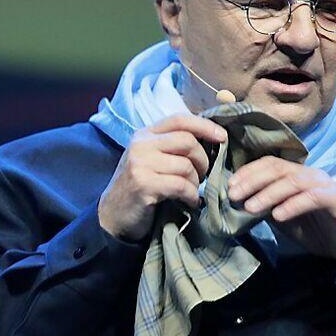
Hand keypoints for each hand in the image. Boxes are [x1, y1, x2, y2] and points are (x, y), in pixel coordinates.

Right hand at [98, 115, 227, 242]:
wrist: (112, 215)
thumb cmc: (138, 187)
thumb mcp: (151, 160)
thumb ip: (171, 147)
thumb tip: (210, 140)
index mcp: (144, 135)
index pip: (179, 119)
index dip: (205, 126)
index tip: (222, 137)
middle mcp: (141, 145)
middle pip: (187, 141)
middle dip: (203, 160)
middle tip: (202, 176)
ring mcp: (140, 164)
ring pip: (186, 166)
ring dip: (196, 182)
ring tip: (191, 192)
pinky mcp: (143, 185)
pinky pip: (181, 185)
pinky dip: (191, 196)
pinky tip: (189, 202)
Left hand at [227, 156, 335, 262]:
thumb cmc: (312, 227)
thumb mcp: (281, 216)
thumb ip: (263, 205)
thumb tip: (236, 200)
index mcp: (296, 174)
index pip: (269, 164)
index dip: (247, 172)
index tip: (229, 186)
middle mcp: (309, 174)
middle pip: (277, 169)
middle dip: (252, 181)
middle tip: (233, 195)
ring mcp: (324, 185)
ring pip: (293, 182)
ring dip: (268, 193)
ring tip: (250, 207)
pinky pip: (312, 198)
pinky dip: (293, 205)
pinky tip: (277, 215)